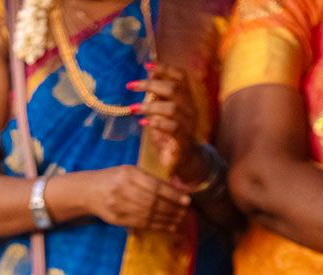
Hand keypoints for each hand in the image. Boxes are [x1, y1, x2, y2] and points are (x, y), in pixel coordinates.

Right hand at [77, 164, 190, 230]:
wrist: (88, 191)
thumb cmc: (114, 179)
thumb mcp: (130, 172)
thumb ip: (149, 180)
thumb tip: (176, 191)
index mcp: (128, 174)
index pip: (155, 186)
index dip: (172, 195)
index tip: (187, 200)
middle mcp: (122, 189)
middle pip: (153, 202)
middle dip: (172, 209)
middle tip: (186, 212)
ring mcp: (118, 205)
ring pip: (148, 214)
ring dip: (167, 219)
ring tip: (180, 220)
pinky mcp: (117, 219)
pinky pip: (141, 223)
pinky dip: (158, 226)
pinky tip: (169, 226)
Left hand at [126, 65, 202, 183]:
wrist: (183, 159)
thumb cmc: (170, 133)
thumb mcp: (162, 110)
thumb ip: (158, 94)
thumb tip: (150, 71)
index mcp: (187, 98)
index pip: (181, 76)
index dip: (165, 68)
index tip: (146, 66)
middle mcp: (191, 108)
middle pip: (174, 89)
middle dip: (151, 85)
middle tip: (131, 86)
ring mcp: (189, 124)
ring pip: (172, 108)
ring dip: (149, 106)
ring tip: (133, 108)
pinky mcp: (183, 140)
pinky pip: (172, 127)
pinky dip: (156, 123)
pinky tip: (143, 123)